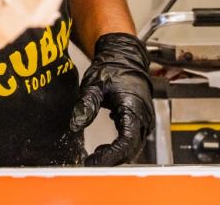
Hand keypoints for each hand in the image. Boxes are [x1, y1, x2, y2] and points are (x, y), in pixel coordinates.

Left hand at [68, 32, 154, 165]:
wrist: (123, 56)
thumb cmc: (111, 67)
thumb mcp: (94, 85)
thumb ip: (86, 105)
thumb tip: (75, 125)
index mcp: (134, 109)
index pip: (125, 142)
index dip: (109, 156)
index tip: (92, 162)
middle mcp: (143, 117)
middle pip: (131, 149)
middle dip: (112, 159)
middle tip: (91, 163)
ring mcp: (144, 119)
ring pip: (133, 147)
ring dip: (116, 155)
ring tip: (95, 156)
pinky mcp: (139, 120)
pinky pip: (132, 141)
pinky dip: (119, 148)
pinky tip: (104, 149)